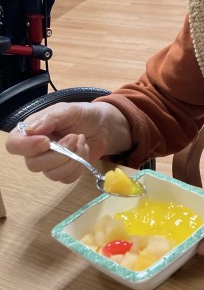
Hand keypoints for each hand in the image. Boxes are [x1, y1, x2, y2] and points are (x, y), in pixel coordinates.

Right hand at [4, 101, 132, 183]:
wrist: (103, 125)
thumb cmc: (83, 115)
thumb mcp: (69, 110)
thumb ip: (51, 118)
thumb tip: (30, 130)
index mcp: (31, 131)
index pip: (14, 144)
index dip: (26, 147)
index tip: (46, 141)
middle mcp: (36, 149)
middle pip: (34, 164)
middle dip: (59, 154)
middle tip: (74, 137)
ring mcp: (50, 163)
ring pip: (52, 174)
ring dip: (73, 158)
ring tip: (81, 140)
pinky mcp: (64, 172)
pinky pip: (66, 178)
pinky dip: (79, 165)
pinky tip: (83, 150)